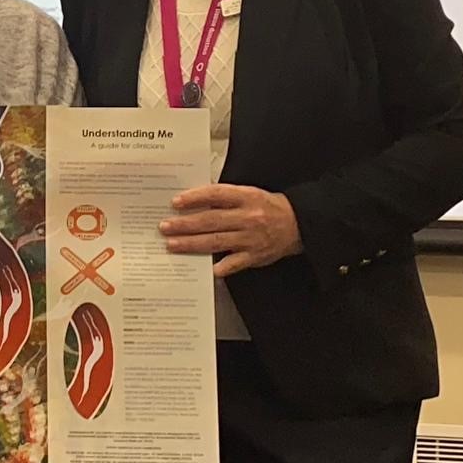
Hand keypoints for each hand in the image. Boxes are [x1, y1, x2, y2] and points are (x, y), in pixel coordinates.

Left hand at [159, 184, 303, 277]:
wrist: (297, 224)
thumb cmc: (267, 207)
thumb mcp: (249, 194)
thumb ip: (224, 197)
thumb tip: (194, 201)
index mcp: (246, 198)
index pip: (216, 195)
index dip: (195, 198)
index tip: (176, 202)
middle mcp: (248, 217)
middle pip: (211, 220)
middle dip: (185, 224)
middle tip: (165, 227)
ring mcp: (251, 238)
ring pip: (217, 241)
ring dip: (192, 243)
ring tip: (172, 244)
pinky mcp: (255, 256)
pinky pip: (234, 264)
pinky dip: (220, 267)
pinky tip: (205, 269)